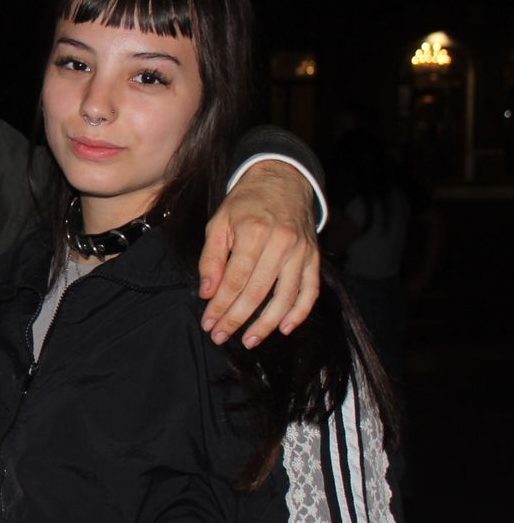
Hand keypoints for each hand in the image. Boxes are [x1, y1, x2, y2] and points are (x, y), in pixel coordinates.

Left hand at [198, 160, 319, 346]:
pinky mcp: (313, 257)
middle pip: (257, 292)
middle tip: (220, 337)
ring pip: (285, 297)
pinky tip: (284, 328)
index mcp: (253, 233)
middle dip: (237, 319)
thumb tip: (207, 293)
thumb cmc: (245, 205)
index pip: (235, 280)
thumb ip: (212, 258)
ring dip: (267, 323)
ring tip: (250, 341)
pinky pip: (310, 290)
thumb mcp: (219, 224)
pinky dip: (299, 312)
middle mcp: (281, 243)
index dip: (220, 306)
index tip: (208, 323)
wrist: (282, 181)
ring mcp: (301, 251)